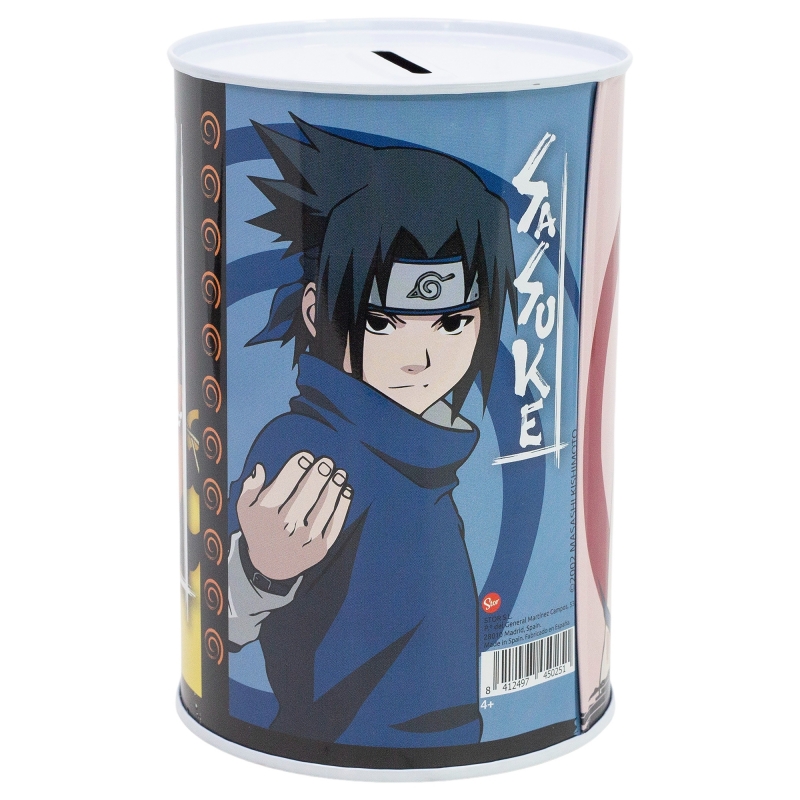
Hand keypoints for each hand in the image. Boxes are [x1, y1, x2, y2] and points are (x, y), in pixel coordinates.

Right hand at [236, 452, 352, 580]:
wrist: (270, 566)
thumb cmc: (260, 529)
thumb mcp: (246, 511)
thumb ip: (249, 489)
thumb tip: (260, 469)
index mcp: (266, 515)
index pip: (283, 486)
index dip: (296, 468)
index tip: (306, 456)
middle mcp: (284, 527)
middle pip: (305, 496)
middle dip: (318, 476)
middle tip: (327, 462)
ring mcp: (303, 540)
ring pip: (322, 510)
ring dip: (333, 489)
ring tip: (339, 474)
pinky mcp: (319, 549)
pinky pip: (334, 525)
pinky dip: (342, 507)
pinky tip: (346, 491)